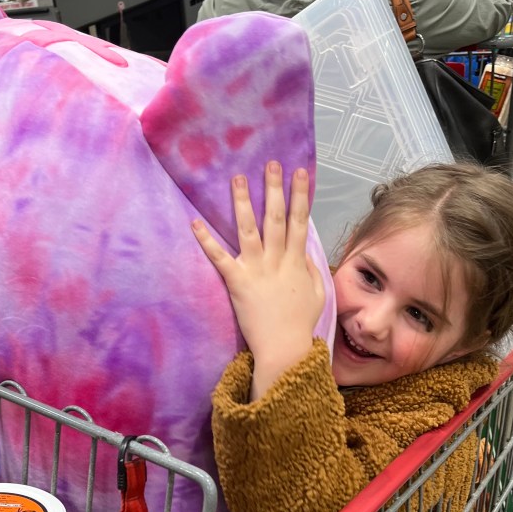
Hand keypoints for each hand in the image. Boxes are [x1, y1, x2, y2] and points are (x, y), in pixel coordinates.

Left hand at [192, 161, 325, 400]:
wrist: (284, 348)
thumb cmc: (300, 325)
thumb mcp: (317, 295)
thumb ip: (312, 271)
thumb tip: (305, 253)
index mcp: (297, 262)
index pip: (301, 222)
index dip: (300, 196)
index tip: (300, 173)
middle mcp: (277, 261)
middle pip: (277, 218)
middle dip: (275, 189)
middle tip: (271, 164)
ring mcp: (256, 270)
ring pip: (249, 230)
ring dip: (244, 203)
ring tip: (238, 179)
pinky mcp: (237, 283)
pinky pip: (219, 258)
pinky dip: (206, 240)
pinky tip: (195, 222)